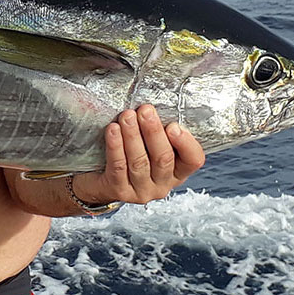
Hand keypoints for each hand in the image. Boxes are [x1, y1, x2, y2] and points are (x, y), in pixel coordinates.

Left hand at [72, 104, 204, 205]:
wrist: (100, 180)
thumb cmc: (128, 154)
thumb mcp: (149, 143)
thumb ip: (158, 128)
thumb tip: (155, 104)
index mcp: (177, 171)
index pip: (193, 159)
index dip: (186, 143)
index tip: (174, 125)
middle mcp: (163, 184)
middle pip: (163, 158)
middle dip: (153, 132)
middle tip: (145, 110)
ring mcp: (142, 190)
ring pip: (139, 162)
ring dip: (133, 136)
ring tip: (126, 116)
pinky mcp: (119, 190)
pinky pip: (118, 166)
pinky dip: (115, 146)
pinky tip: (112, 130)